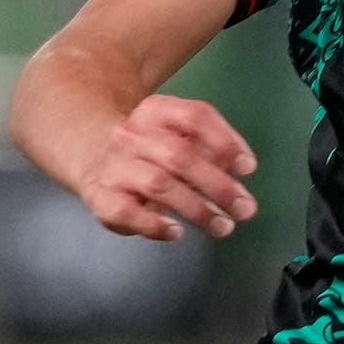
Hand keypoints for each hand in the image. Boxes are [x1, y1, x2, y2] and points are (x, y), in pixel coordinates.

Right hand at [74, 94, 258, 240]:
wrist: (95, 160)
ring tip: (222, 227)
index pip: (195, 116)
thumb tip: (237, 178)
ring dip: (197, 209)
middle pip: (180, 156)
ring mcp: (114, 165)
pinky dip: (155, 225)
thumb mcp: (178, 138)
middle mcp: (131, 134)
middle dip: (218, 185)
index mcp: (154, 111)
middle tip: (244, 209)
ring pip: (159, 184)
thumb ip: (209, 152)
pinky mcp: (101, 197)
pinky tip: (176, 232)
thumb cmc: (151, 153)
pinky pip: (129, 212)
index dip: (225, 142)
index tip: (248, 168)